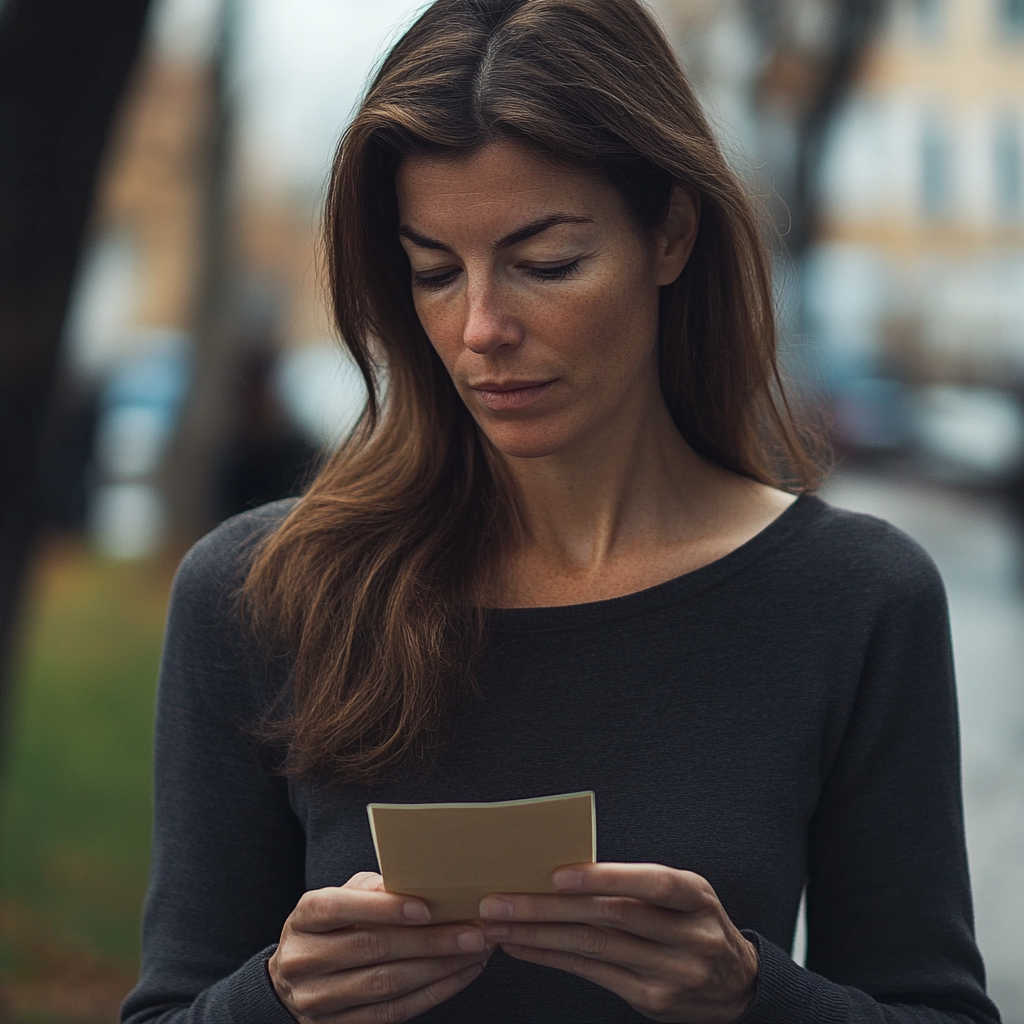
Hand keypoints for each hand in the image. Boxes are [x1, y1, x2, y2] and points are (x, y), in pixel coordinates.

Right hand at [268, 871, 491, 1021]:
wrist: (295, 978)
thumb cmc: (331, 926)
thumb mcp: (341, 897)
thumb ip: (371, 889)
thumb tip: (415, 883)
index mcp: (303, 918)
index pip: (338, 908)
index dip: (382, 907)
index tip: (427, 907)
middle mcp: (303, 960)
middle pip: (371, 949)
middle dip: (428, 940)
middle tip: (470, 932)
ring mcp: (316, 999)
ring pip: (386, 985)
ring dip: (437, 969)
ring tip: (472, 953)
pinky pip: (391, 1013)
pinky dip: (431, 994)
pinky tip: (457, 976)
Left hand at [479, 862, 757, 1022]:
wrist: (736, 984)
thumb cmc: (694, 921)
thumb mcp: (684, 893)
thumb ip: (637, 883)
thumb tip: (563, 867)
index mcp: (696, 896)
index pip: (651, 884)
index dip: (604, 878)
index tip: (555, 875)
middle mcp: (688, 936)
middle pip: (610, 918)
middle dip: (547, 907)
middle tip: (499, 900)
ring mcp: (671, 972)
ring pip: (594, 948)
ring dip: (538, 935)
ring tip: (499, 924)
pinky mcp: (652, 1000)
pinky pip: (592, 974)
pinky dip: (552, 958)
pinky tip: (524, 947)